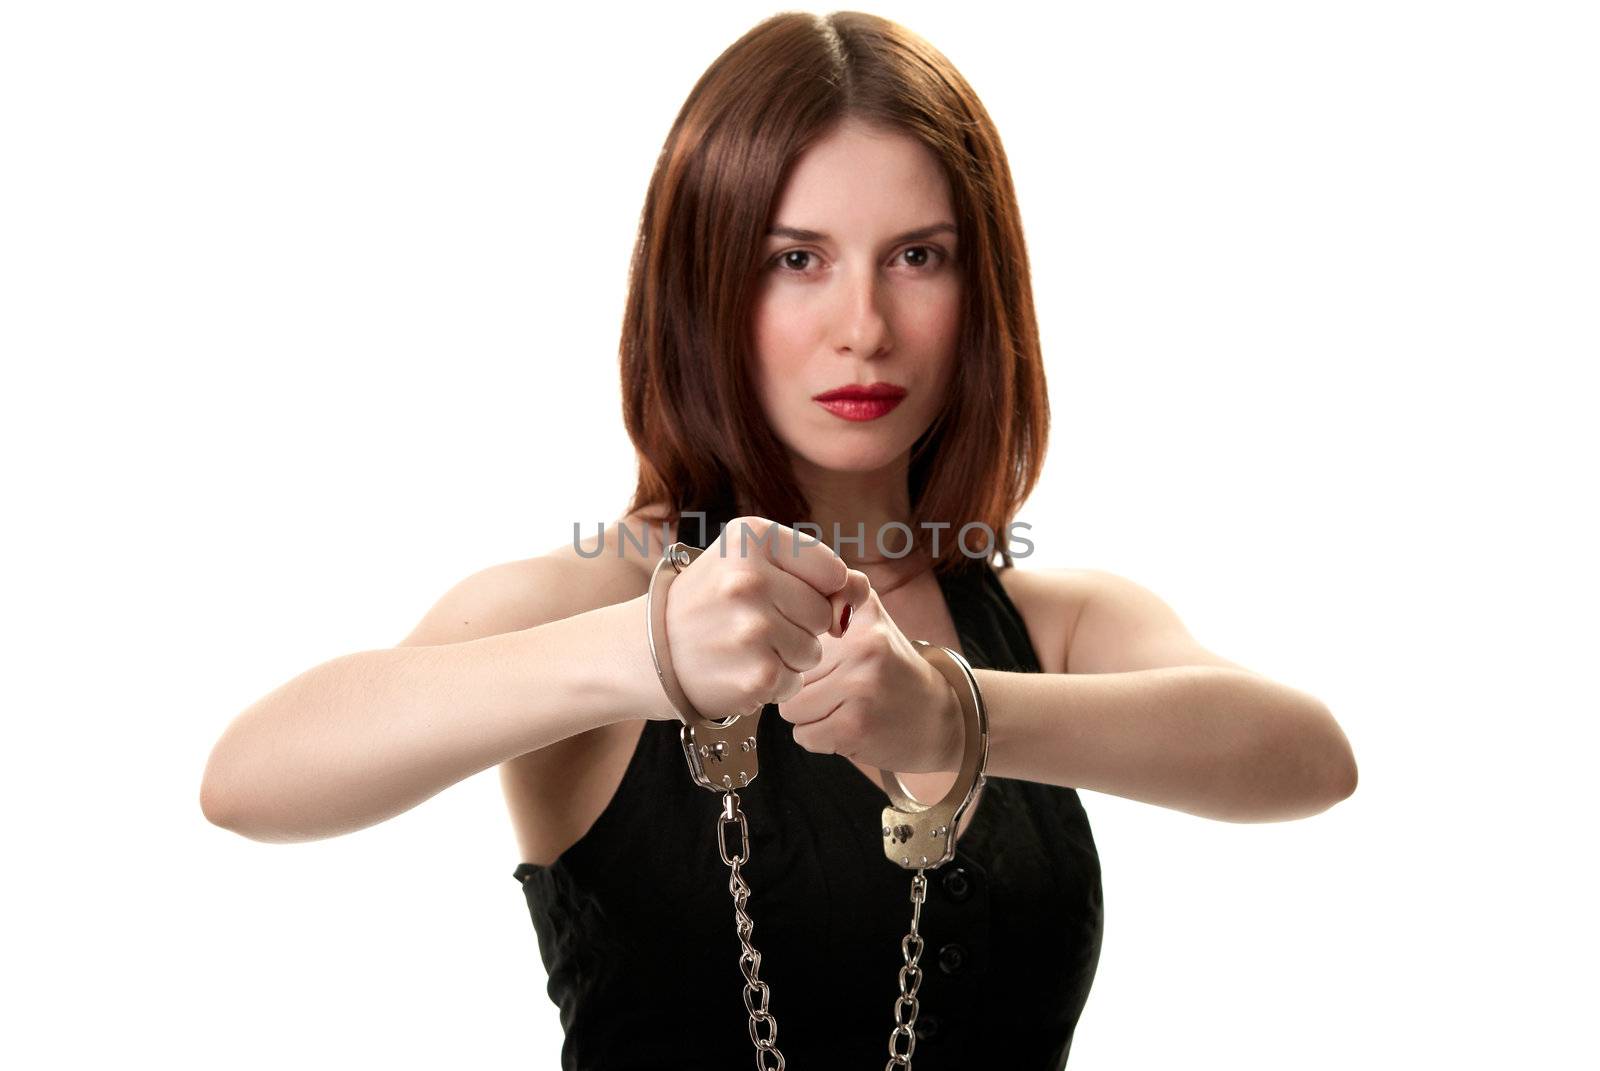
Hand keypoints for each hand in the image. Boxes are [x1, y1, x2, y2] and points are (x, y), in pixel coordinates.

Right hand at [651, 516, 858, 719]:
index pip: (831, 571)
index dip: (817, 591)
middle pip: (823, 613)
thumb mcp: (745, 560)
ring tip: (745, 648)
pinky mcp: (757, 674)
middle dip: (799, 625)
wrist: (645, 651)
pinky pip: (795, 681)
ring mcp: (753, 629)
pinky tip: (740, 670)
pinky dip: (774, 683)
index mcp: (751, 538)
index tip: (784, 597)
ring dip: (787, 656)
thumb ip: (808, 566)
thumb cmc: (706, 601)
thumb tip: (859, 589)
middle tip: (755, 625)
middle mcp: (751, 579)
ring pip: (813, 650)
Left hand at [780, 570, 962, 774]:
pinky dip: (819, 738)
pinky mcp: (855, 726)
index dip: (798, 648)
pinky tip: (848, 728)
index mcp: (862, 610)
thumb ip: (831, 596)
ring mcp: (861, 685)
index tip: (818, 652)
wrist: (940, 717)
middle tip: (840, 688)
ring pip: (791, 707)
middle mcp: (864, 643)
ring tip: (843, 708)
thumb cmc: (891, 669)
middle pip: (788, 671)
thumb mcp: (869, 619)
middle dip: (804, 685)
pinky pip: (804, 736)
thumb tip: (779, 602)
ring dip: (809, 716)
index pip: (792, 628)